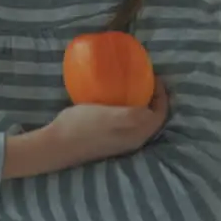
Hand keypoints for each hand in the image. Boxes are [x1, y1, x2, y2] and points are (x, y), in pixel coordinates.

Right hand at [45, 78, 169, 166]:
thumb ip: (133, 115)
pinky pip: (128, 122)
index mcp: (137, 134)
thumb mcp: (110, 116)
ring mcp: (122, 142)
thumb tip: (151, 108)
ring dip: (141, 103)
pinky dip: (128, 109)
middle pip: (152, 118)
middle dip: (153, 99)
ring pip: (141, 121)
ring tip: (132, 86)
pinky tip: (114, 99)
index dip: (161, 95)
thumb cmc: (83, 126)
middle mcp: (134, 140)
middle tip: (144, 79)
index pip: (160, 114)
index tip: (154, 76)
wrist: (58, 144)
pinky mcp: (110, 140)